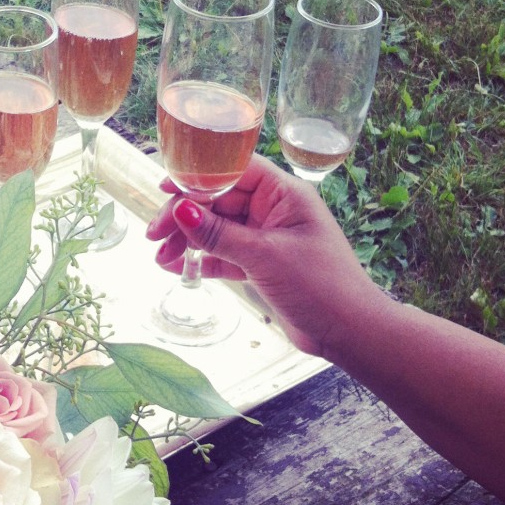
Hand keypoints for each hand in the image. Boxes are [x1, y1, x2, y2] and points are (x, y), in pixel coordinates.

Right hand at [145, 155, 386, 357]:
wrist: (351, 333)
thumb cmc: (321, 286)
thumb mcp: (265, 256)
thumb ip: (219, 233)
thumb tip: (179, 209)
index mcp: (284, 193)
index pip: (233, 170)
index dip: (197, 175)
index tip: (164, 185)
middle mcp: (274, 209)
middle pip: (218, 200)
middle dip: (185, 215)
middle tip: (154, 234)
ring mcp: (266, 236)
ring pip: (217, 228)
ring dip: (188, 239)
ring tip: (160, 257)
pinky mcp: (261, 263)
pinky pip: (223, 253)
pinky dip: (201, 259)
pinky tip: (177, 268)